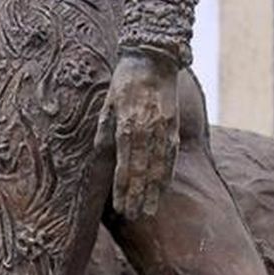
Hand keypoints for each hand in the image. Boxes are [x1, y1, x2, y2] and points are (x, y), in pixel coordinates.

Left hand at [96, 50, 179, 218]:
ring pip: (158, 166)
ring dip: (154, 190)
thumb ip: (105, 131)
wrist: (153, 57)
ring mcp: (163, 128)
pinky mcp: (173, 124)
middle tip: (135, 217)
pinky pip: (171, 154)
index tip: (121, 208)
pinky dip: (168, 173)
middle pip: (143, 170)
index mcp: (126, 125)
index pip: (124, 165)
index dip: (123, 188)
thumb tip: (100, 158)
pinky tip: (164, 188)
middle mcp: (146, 130)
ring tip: (150, 210)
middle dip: (138, 196)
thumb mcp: (107, 103)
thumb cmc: (124, 81)